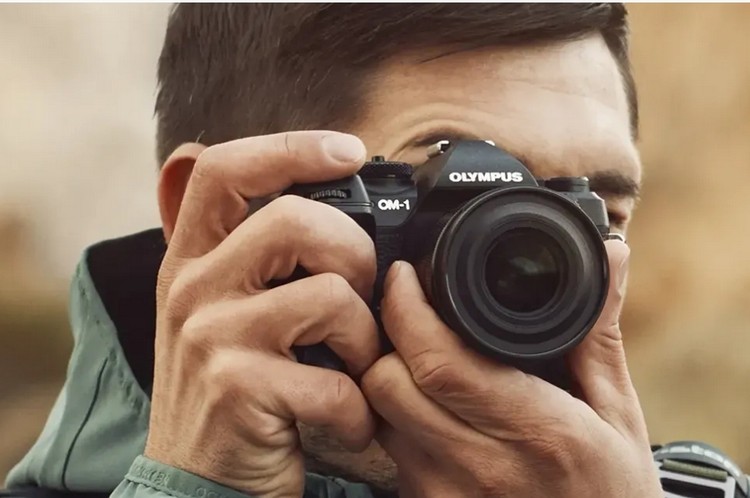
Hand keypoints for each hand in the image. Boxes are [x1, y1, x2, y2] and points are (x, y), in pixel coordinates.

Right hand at [145, 131, 380, 496]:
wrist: (194, 481)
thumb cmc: (231, 387)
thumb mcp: (225, 312)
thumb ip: (261, 261)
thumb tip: (342, 218)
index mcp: (192, 259)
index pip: (226, 169)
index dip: (290, 147)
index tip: (347, 151)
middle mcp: (192, 287)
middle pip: (294, 220)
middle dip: (355, 254)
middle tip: (362, 295)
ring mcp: (211, 336)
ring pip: (329, 295)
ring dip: (365, 337)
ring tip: (354, 365)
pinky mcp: (237, 388)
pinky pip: (335, 379)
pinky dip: (359, 407)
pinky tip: (348, 419)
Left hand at [362, 240, 662, 496]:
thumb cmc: (611, 491)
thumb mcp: (618, 413)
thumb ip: (598, 332)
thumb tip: (609, 257)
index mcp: (534, 430)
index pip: (438, 363)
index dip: (406, 310)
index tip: (406, 277)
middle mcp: (480, 467)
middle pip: (387, 385)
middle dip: (387, 338)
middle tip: (408, 313)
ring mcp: (446, 495)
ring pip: (378, 416)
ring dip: (387, 379)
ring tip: (417, 358)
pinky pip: (388, 451)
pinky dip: (396, 419)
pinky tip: (427, 407)